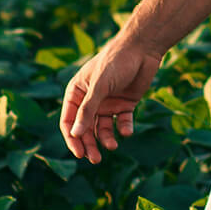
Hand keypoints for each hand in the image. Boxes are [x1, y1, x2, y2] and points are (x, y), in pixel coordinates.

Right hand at [59, 39, 162, 163]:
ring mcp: (108, 103)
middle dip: (89, 144)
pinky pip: (122, 122)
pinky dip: (124, 129)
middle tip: (95, 159)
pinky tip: (127, 131)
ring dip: (106, 139)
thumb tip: (75, 134)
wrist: (142, 49)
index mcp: (76, 93)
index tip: (79, 153)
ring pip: (103, 128)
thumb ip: (88, 111)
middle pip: (85, 129)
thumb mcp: (99, 86)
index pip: (68, 121)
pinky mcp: (125, 105)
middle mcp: (90, 100)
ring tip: (112, 146)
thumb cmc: (115, 62)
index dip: (72, 138)